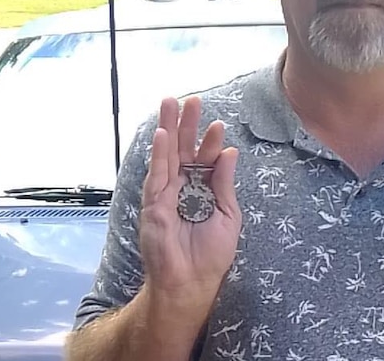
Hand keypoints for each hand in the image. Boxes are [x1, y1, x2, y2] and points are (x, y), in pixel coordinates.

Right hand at [139, 95, 241, 308]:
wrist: (192, 283)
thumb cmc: (211, 254)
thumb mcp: (228, 214)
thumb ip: (224, 183)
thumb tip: (229, 152)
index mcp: (203, 190)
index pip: (205, 159)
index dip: (210, 142)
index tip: (218, 124)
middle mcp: (183, 188)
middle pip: (184, 149)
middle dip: (187, 124)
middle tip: (191, 100)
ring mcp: (167, 194)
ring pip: (167, 155)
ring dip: (169, 129)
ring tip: (171, 103)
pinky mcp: (154, 204)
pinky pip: (156, 175)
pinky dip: (159, 154)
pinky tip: (163, 135)